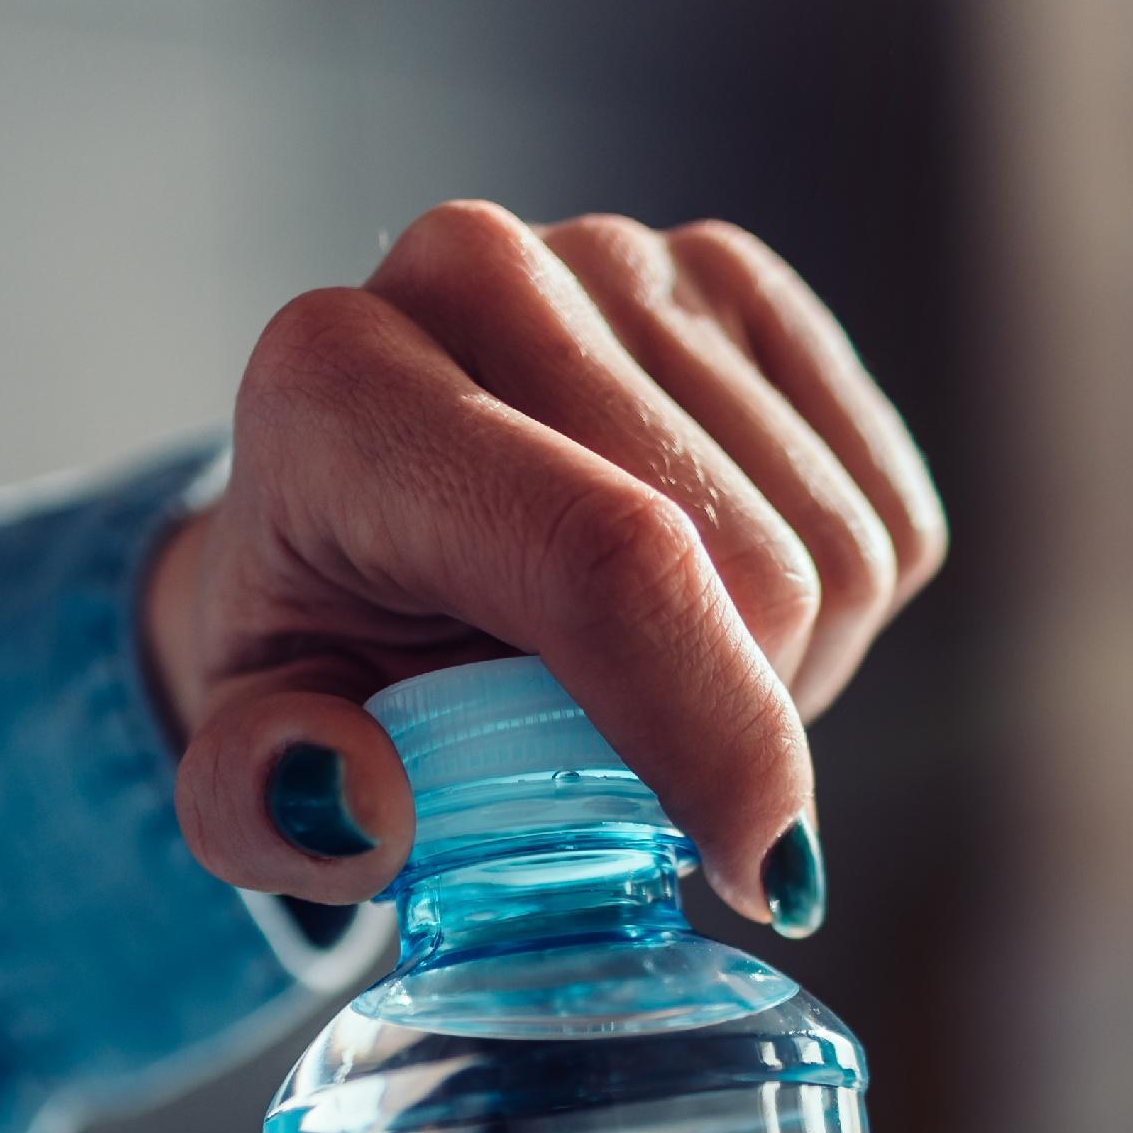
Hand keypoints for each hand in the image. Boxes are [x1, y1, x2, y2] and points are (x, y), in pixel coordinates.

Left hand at [149, 203, 946, 930]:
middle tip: (624, 757)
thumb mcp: (247, 764)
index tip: (755, 875)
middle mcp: (485, 271)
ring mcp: (630, 258)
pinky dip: (835, 611)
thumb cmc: (326, 655)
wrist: (362, 529)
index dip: (710, 729)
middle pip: (749, 568)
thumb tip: (358, 799)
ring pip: (837, 548)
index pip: (602, 558)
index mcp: (341, 386)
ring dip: (786, 674)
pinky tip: (719, 606)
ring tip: (656, 674)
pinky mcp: (742, 281)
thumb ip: (259, 806)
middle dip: (733, 721)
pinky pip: (884, 513)